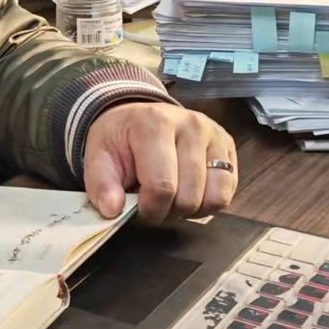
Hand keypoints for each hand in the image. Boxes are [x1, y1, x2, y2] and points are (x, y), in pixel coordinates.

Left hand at [83, 103, 237, 224]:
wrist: (139, 118)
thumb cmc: (121, 139)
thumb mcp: (99, 156)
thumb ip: (101, 185)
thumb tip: (112, 209)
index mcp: (155, 123)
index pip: (162, 186)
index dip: (150, 210)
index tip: (139, 208)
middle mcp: (192, 125)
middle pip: (189, 196)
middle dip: (169, 211)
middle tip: (154, 201)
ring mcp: (215, 135)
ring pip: (214, 198)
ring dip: (191, 209)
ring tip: (172, 197)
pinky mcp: (229, 147)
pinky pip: (227, 193)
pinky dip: (208, 202)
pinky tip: (189, 190)